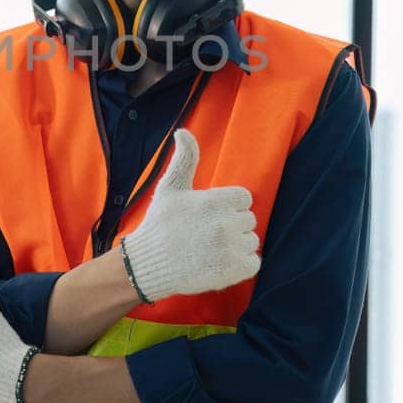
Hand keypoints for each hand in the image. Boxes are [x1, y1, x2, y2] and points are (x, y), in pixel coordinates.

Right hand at [119, 129, 260, 302]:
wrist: (148, 264)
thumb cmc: (160, 224)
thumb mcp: (170, 188)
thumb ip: (184, 159)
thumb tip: (182, 132)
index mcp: (214, 201)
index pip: (243, 198)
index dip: (228, 206)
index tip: (209, 216)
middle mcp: (225, 223)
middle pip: (248, 219)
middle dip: (231, 225)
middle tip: (206, 234)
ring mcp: (231, 248)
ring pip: (251, 241)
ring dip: (236, 246)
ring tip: (211, 249)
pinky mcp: (234, 270)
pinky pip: (253, 262)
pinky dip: (241, 264)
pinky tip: (219, 263)